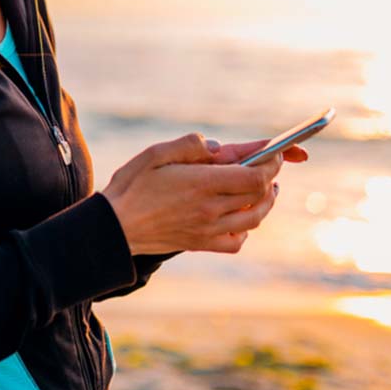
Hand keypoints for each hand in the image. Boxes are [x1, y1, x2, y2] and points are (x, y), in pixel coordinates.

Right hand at [101, 133, 305, 255]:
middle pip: (259, 195)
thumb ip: (190, 145)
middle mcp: (210, 209)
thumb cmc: (131, 185)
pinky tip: (241, 217)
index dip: (273, 163)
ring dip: (266, 202)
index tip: (277, 152)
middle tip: (272, 165)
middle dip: (272, 177)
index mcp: (202, 184)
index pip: (255, 176)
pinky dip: (247, 229)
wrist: (113, 227)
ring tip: (267, 189)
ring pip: (254, 219)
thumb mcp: (156, 153)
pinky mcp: (200, 244)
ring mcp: (208, 230)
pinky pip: (237, 241)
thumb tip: (219, 147)